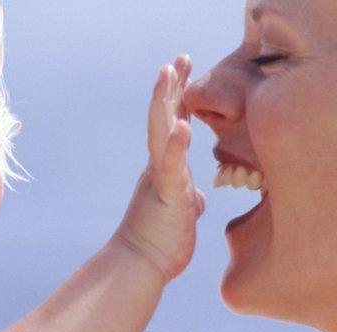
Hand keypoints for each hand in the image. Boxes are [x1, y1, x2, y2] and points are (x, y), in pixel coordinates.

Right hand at [111, 55, 204, 283]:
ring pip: (161, 134)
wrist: (138, 268)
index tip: (185, 72)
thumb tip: (198, 200)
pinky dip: (175, 147)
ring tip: (169, 71)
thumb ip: (190, 202)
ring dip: (166, 101)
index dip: (180, 100)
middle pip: (166, 120)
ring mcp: (161, 181)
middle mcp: (160, 171)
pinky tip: (181, 125)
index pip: (174, 129)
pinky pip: (171, 169)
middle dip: (173, 88)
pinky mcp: (166, 197)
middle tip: (179, 58)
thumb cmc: (159, 247)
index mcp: (166, 174)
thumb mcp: (182, 217)